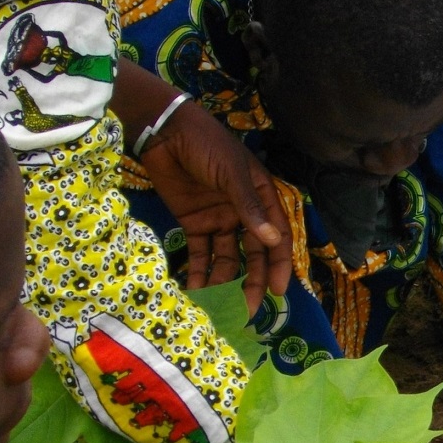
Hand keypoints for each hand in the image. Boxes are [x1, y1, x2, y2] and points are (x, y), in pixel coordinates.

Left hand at [134, 93, 294, 312]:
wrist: (164, 131)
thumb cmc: (206, 145)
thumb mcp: (232, 174)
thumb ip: (250, 208)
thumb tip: (272, 240)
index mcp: (261, 198)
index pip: (277, 237)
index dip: (278, 264)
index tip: (276, 290)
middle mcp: (243, 213)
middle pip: (252, 254)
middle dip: (250, 282)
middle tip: (246, 310)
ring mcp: (218, 219)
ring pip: (225, 258)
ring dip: (223, 282)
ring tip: (218, 308)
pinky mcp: (193, 223)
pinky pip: (199, 253)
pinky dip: (198, 272)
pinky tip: (195, 291)